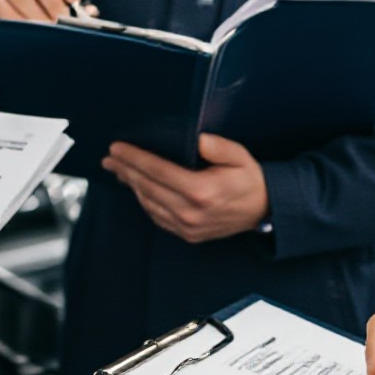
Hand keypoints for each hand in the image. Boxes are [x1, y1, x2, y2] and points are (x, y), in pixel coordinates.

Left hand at [100, 133, 268, 242]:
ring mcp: (186, 226)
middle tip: (109, 159)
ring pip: (148, 203)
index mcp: (200, 191)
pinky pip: (157, 216)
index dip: (134, 158)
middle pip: (146, 187)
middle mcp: (189, 212)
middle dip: (125, 170)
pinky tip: (138, 188)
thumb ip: (217, 146)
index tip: (117, 149)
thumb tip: (196, 140)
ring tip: (119, 170)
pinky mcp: (187, 234)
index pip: (157, 171)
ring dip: (132, 185)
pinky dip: (144, 200)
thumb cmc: (250, 180)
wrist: (264, 210)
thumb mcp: (240, 156)